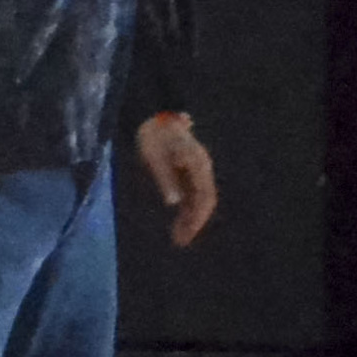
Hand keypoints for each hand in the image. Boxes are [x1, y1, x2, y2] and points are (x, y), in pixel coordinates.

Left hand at [136, 108, 219, 247]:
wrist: (152, 114)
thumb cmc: (152, 134)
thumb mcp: (154, 156)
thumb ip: (165, 178)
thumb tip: (173, 202)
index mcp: (197, 164)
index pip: (205, 197)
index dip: (197, 218)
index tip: (186, 235)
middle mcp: (202, 168)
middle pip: (204, 200)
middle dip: (194, 222)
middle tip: (179, 242)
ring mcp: (196, 168)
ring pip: (199, 198)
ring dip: (190, 217)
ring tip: (177, 236)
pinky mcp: (188, 169)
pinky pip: (192, 192)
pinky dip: (186, 207)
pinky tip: (177, 219)